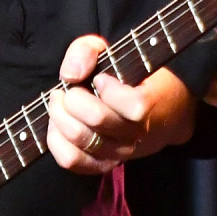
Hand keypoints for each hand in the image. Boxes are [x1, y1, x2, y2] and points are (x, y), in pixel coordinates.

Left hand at [46, 35, 195, 173]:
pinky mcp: (102, 165)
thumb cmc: (131, 80)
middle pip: (97, 120)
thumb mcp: (113, 52)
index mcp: (148, 105)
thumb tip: (70, 74)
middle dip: (73, 98)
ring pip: (80, 141)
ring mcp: (119, 153)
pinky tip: (58, 124)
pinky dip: (56, 140)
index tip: (100, 79)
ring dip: (60, 117)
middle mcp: (135, 134)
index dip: (110, 89)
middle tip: (69, 90)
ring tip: (60, 104)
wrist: (160, 116)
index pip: (134, 106)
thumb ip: (88, 50)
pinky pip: (71, 161)